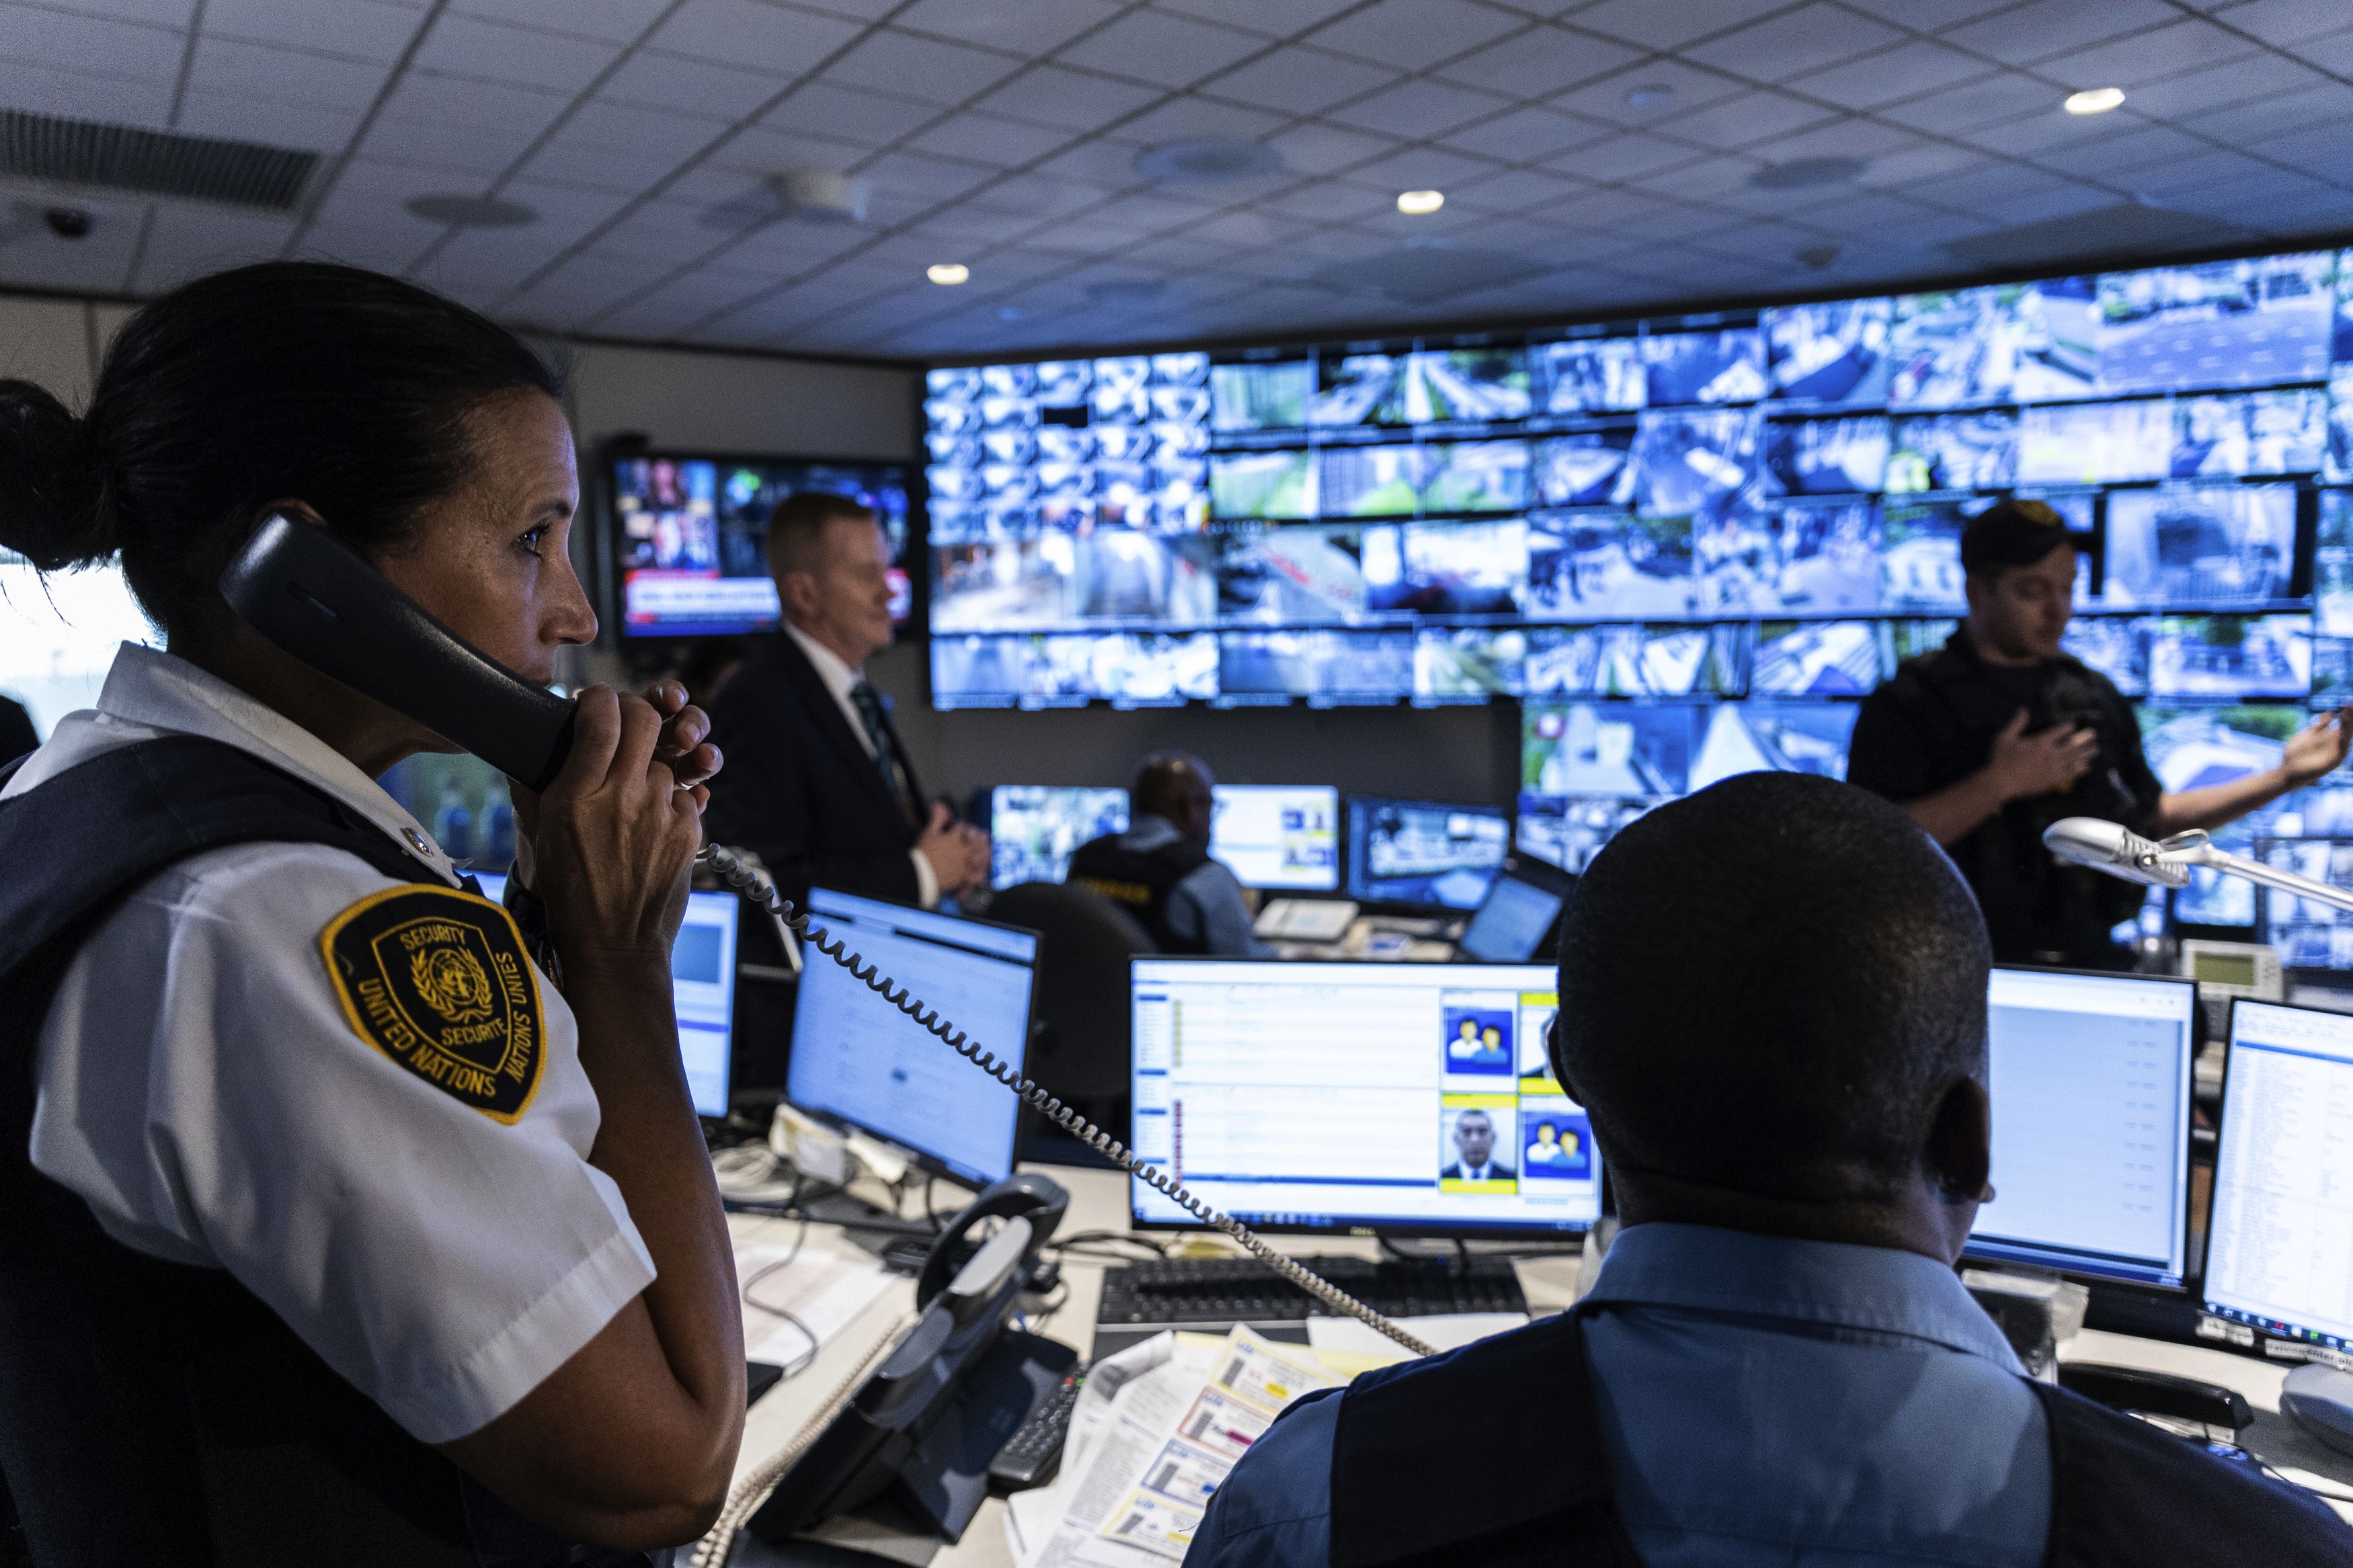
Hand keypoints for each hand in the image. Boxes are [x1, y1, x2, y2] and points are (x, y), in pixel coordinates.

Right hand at [506, 682, 721, 885]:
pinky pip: (685, 794)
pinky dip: (671, 802)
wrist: (615, 946)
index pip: (599, 720)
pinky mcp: (689, 831)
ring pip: (666, 761)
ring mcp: (660, 814)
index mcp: (577, 796)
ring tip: (634, 796)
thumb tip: (524, 746)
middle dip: (637, 711)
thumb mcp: (542, 835)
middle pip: (644, 721)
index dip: (600, 698)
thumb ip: (536, 786)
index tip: (596, 701)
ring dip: (652, 768)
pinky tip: (653, 825)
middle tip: (626, 721)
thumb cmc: (572, 893)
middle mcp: (621, 798)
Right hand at [916, 801, 990, 895]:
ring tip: (988, 853)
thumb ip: (937, 818)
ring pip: (979, 858)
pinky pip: (974, 876)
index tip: (959, 825)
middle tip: (985, 836)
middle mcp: (962, 850)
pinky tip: (982, 874)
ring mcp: (963, 864)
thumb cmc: (923, 852)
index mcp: (954, 838)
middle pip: (976, 842)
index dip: (961, 825)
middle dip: (981, 838)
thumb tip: (939, 804)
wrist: (920, 874)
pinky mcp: (961, 877)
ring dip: (984, 855)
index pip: (961, 827)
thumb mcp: (929, 832)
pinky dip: (978, 875)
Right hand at [1986, 707, 2098, 801]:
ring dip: (2087, 753)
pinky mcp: (2053, 780)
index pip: (2059, 731)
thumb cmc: (2001, 759)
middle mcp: (2051, 754)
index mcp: (2040, 742)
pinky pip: (2071, 774)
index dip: (2067, 728)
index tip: (2072, 725)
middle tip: (2093, 734)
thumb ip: (2016, 723)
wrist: (2002, 783)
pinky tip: (2086, 767)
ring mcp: (2054, 768)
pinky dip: (2080, 770)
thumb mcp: (2004, 737)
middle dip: (2084, 738)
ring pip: (2075, 759)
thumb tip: (2023, 708)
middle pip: (2073, 744)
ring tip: (2096, 749)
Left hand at [2282, 707, 2352, 787]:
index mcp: (2329, 737)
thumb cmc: (2294, 754)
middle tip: (2350, 704)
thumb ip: (2318, 726)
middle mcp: (2334, 744)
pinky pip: (2341, 751)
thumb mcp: (2306, 735)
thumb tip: (2330, 713)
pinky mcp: (2333, 762)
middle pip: (2347, 728)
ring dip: (2347, 726)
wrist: (2286, 772)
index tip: (2347, 701)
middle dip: (2350, 717)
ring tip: (2345, 714)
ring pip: (2346, 737)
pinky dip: (2342, 742)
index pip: (2341, 723)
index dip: (2346, 713)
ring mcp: (2335, 752)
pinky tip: (2341, 733)